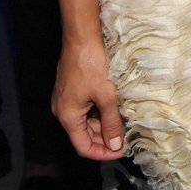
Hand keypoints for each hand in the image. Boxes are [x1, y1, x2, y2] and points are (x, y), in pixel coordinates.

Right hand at [52, 36, 125, 159]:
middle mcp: (63, 110)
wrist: (82, 36)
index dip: (103, 153)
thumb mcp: (107, 96)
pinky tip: (116, 108)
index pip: (83, 147)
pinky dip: (100, 111)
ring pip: (87, 121)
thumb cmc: (92, 64)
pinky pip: (86, 108)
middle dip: (106, 138)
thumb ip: (111, 123)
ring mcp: (66, 99)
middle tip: (128, 138)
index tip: (121, 151)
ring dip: (105, 124)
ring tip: (125, 124)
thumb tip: (115, 145)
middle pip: (84, 135)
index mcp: (68, 116)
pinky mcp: (72, 88)